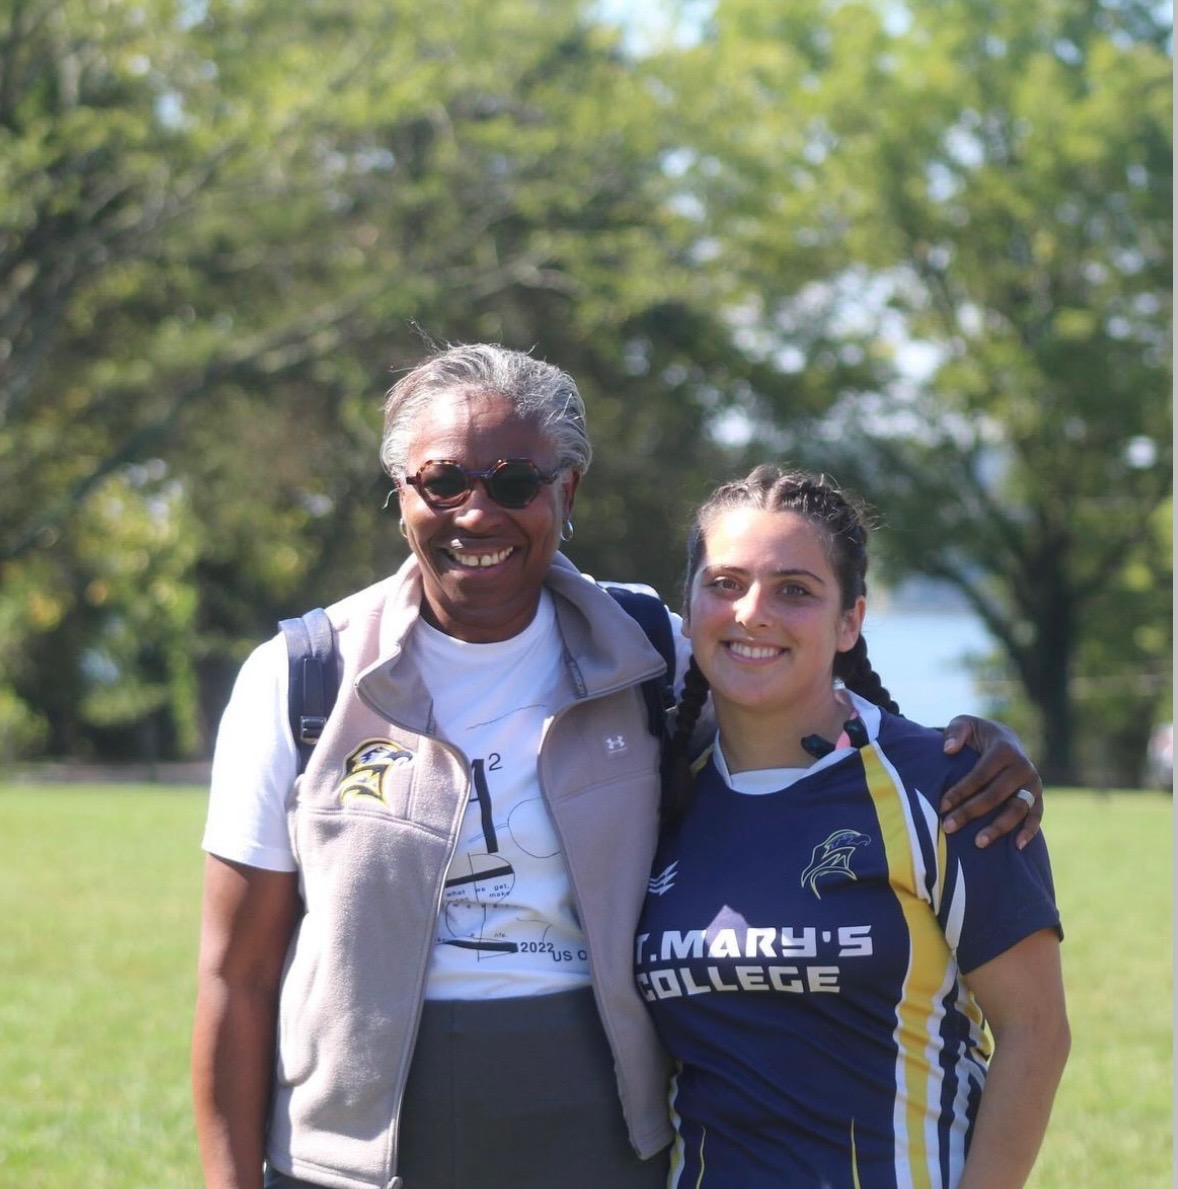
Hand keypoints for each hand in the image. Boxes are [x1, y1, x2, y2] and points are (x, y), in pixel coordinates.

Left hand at [940, 715, 1042, 849]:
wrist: (1005, 739)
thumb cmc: (977, 735)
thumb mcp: (964, 724)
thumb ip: (954, 732)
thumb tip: (948, 749)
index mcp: (1004, 749)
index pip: (980, 775)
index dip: (961, 791)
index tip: (942, 806)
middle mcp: (1022, 766)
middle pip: (996, 795)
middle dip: (971, 812)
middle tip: (948, 827)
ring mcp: (1033, 783)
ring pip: (1017, 809)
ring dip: (999, 827)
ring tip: (978, 843)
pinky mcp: (1038, 795)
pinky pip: (1036, 815)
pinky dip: (1029, 830)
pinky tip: (1016, 846)